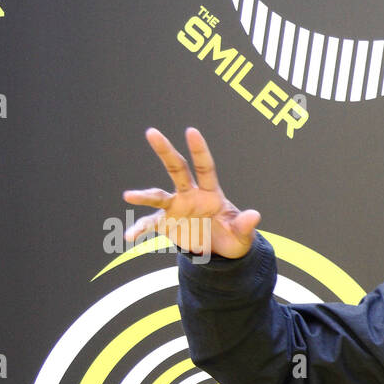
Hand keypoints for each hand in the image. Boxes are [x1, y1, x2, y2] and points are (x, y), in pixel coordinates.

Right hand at [123, 127, 260, 259]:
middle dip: (165, 151)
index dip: (199, 150)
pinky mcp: (165, 223)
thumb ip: (245, 225)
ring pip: (158, 195)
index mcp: (211, 194)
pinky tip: (128, 236)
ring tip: (129, 196)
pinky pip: (149, 224)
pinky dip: (138, 229)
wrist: (218, 253)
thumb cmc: (232, 237)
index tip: (191, 130)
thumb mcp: (241, 235)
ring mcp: (175, 208)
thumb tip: (255, 215)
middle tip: (152, 132)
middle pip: (176, 169)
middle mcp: (190, 195)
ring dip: (144, 196)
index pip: (205, 168)